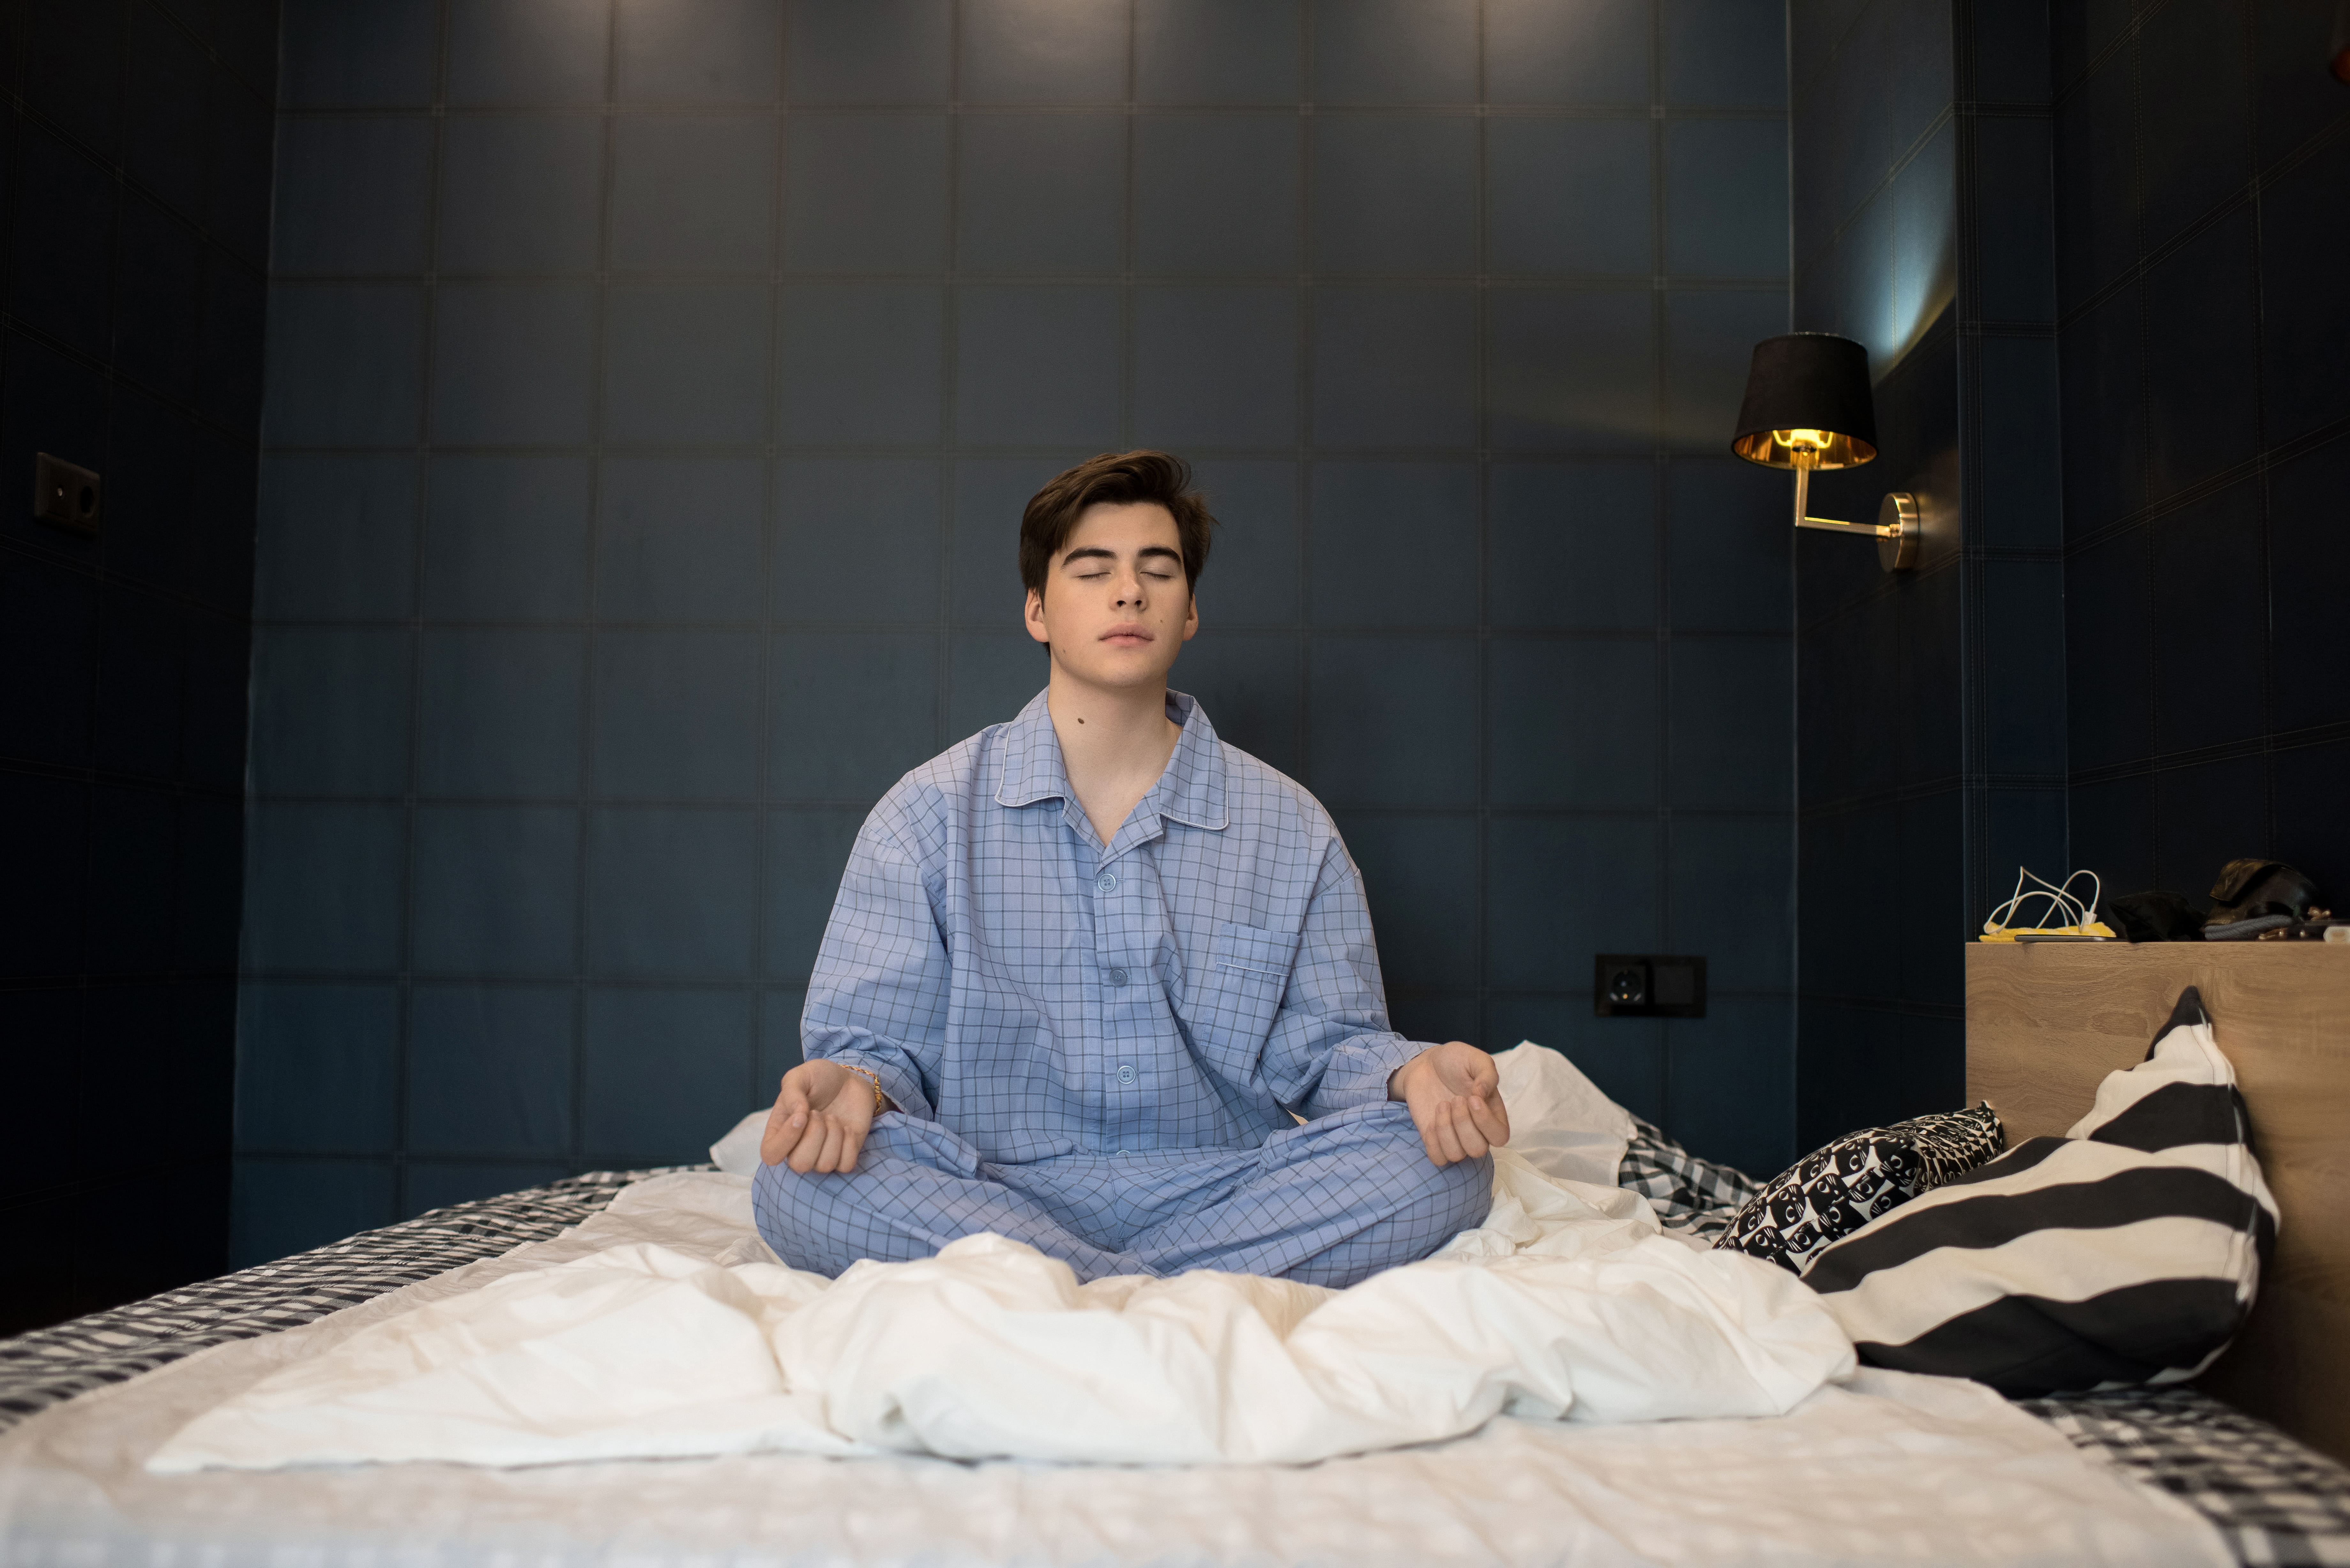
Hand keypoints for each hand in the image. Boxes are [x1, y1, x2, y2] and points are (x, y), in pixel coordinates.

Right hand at [760, 1060, 880, 1173]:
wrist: (848, 1080)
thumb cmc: (819, 1079)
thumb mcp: (800, 1076)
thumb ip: (792, 1093)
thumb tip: (798, 1116)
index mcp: (779, 1132)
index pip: (771, 1154)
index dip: (786, 1139)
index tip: (803, 1115)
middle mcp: (798, 1149)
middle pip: (800, 1165)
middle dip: (814, 1135)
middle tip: (819, 1113)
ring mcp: (822, 1154)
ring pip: (825, 1165)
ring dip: (833, 1135)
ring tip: (833, 1117)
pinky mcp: (844, 1155)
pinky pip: (846, 1165)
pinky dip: (849, 1144)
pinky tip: (847, 1128)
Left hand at [1388, 1042, 1510, 1166]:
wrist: (1426, 1063)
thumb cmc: (1455, 1061)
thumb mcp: (1475, 1059)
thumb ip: (1487, 1074)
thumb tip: (1483, 1094)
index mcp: (1493, 1113)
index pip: (1500, 1137)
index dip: (1486, 1122)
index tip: (1472, 1098)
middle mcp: (1476, 1130)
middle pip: (1478, 1149)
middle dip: (1463, 1123)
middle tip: (1455, 1099)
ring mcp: (1454, 1137)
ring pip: (1456, 1155)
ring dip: (1446, 1129)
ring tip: (1442, 1105)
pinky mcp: (1434, 1140)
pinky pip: (1437, 1158)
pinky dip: (1433, 1142)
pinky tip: (1431, 1121)